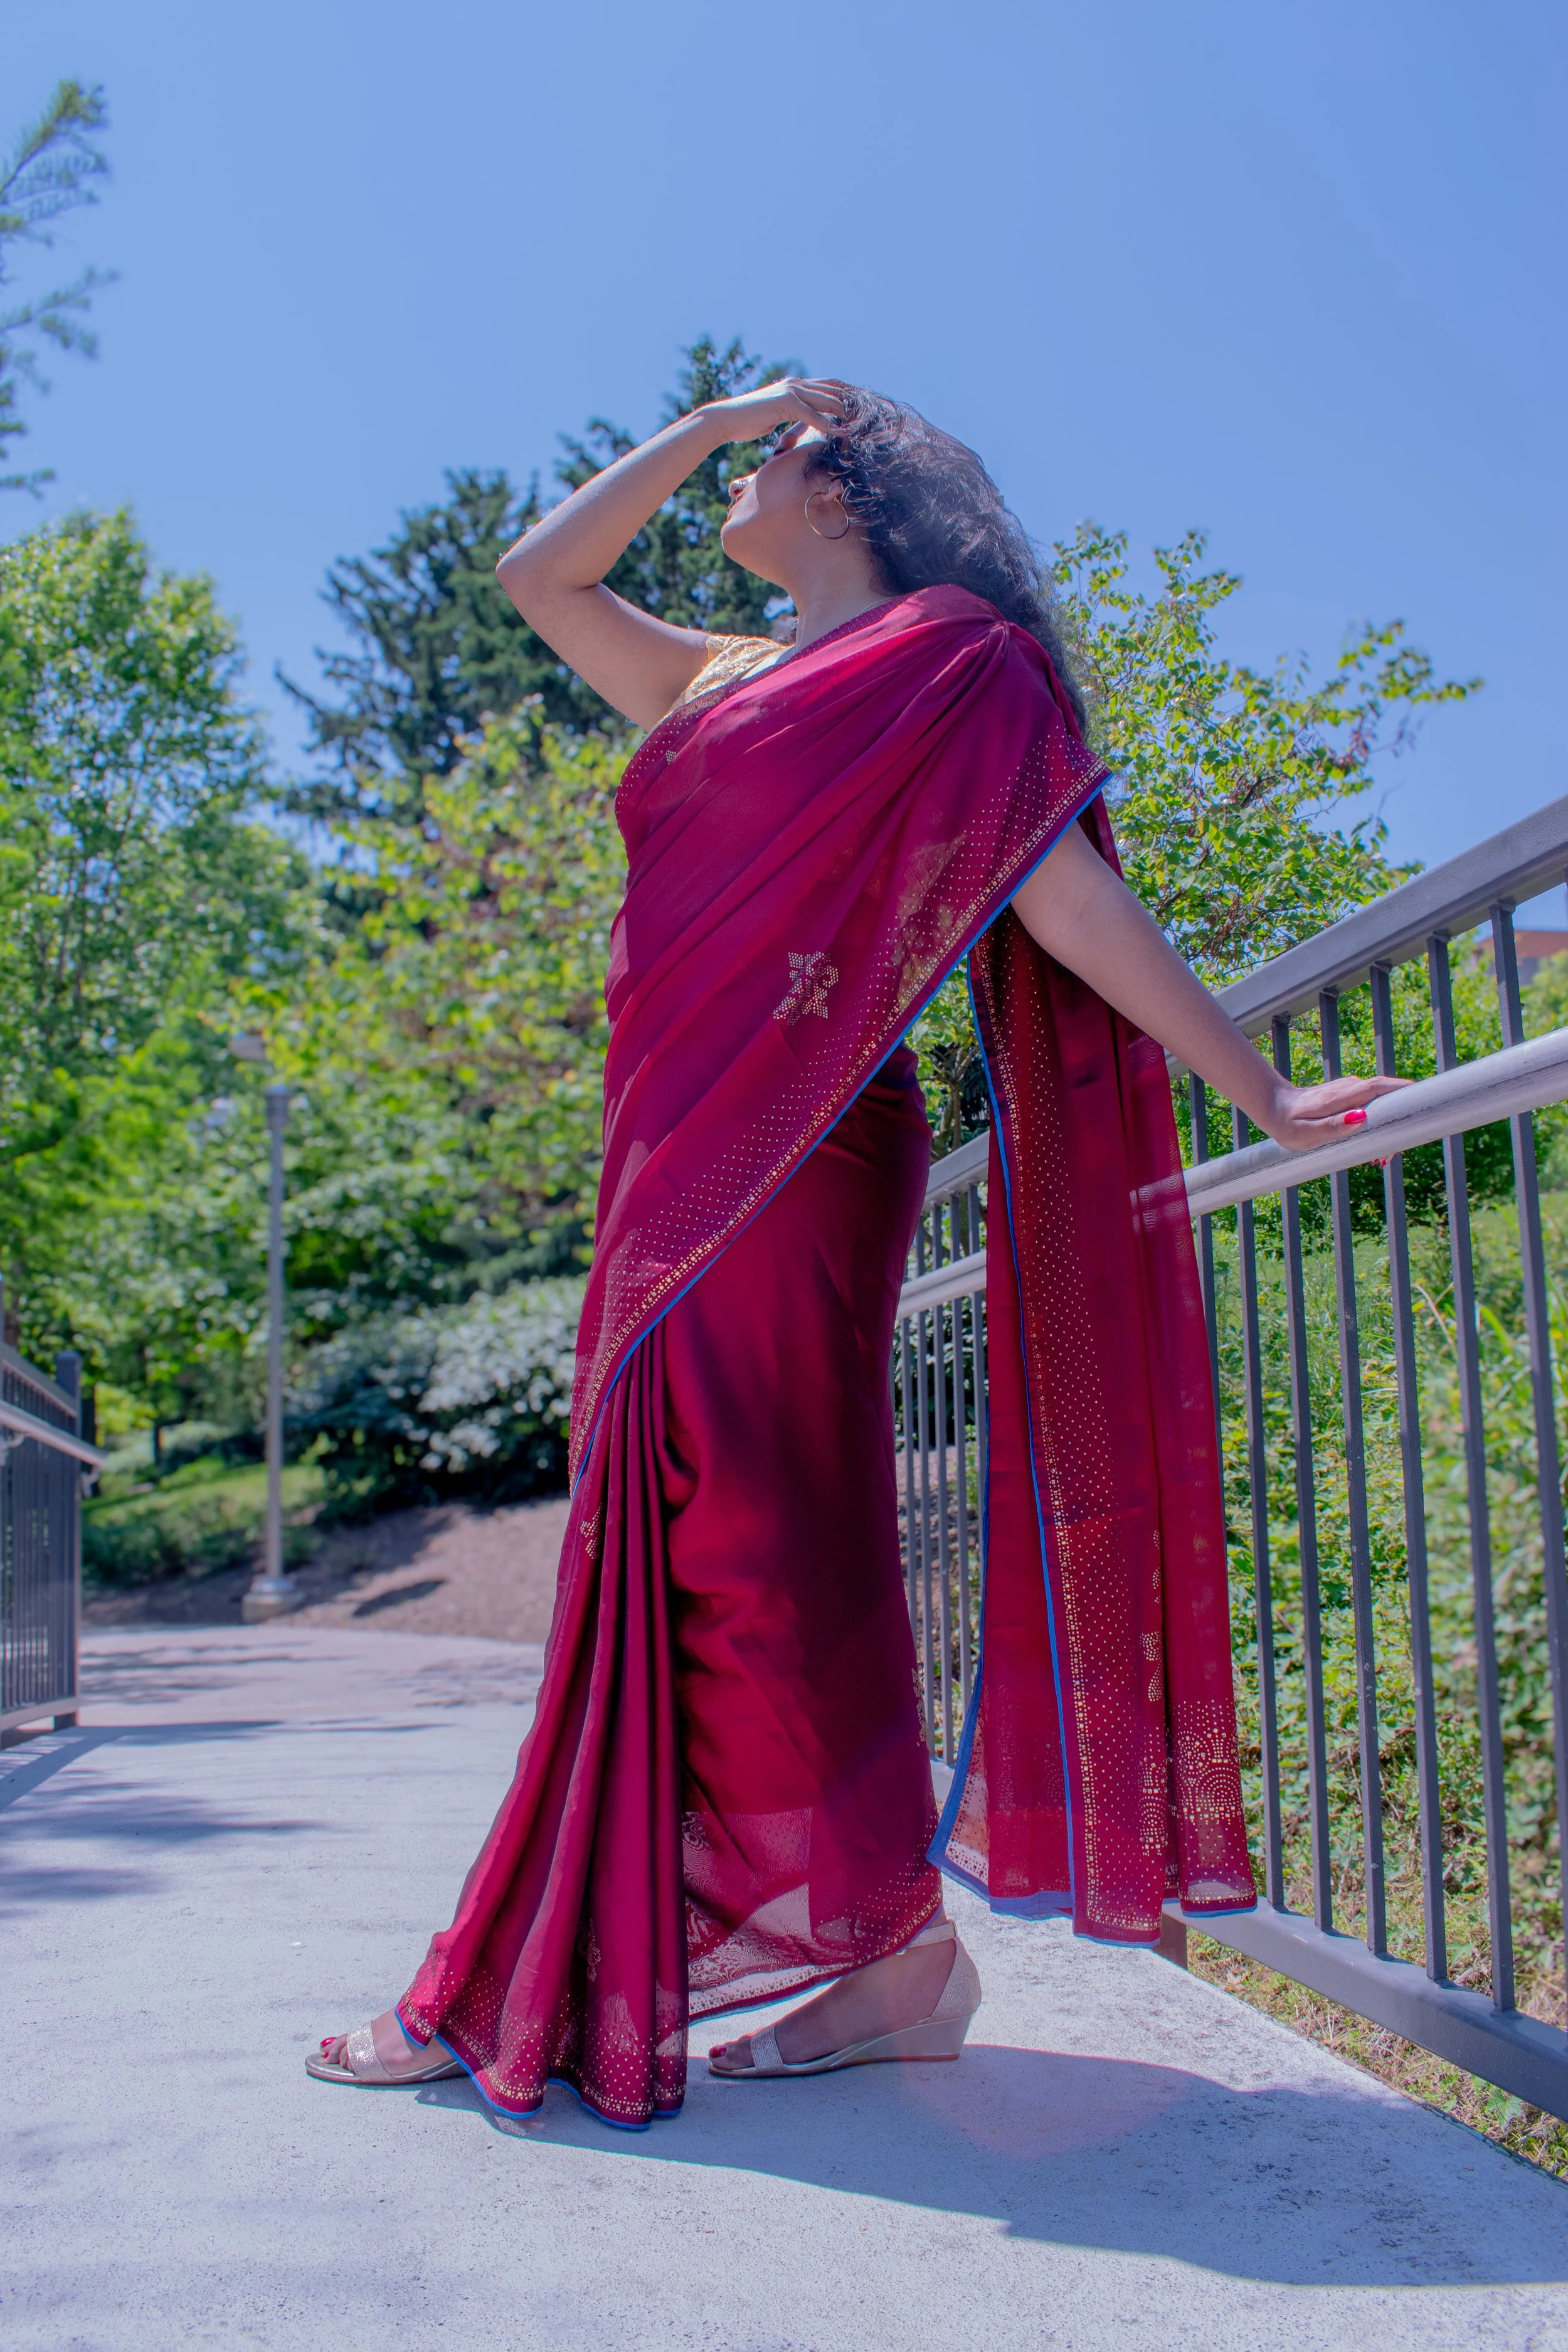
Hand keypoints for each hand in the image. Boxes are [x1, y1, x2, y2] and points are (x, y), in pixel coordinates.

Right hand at [697, 376, 849, 446]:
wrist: (727, 420)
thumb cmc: (749, 421)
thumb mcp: (777, 415)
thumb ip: (793, 414)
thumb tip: (803, 421)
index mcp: (796, 385)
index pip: (830, 386)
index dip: (848, 395)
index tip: (863, 409)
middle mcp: (796, 384)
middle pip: (834, 389)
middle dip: (853, 403)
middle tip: (870, 417)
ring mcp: (791, 391)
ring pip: (827, 400)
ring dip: (846, 413)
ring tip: (861, 426)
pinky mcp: (784, 403)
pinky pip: (812, 414)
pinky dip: (828, 424)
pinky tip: (840, 433)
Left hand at [1261, 1072, 1411, 1151]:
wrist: (1273, 1107)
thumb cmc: (1288, 1123)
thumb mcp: (1305, 1133)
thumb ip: (1333, 1127)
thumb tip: (1362, 1118)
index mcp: (1344, 1095)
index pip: (1383, 1088)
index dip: (1405, 1096)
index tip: (1419, 1114)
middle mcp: (1353, 1088)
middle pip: (1390, 1098)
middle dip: (1400, 1123)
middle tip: (1389, 1156)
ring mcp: (1353, 1091)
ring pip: (1384, 1105)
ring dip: (1390, 1129)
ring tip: (1380, 1158)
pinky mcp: (1352, 1097)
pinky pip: (1375, 1107)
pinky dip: (1380, 1126)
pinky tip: (1373, 1148)